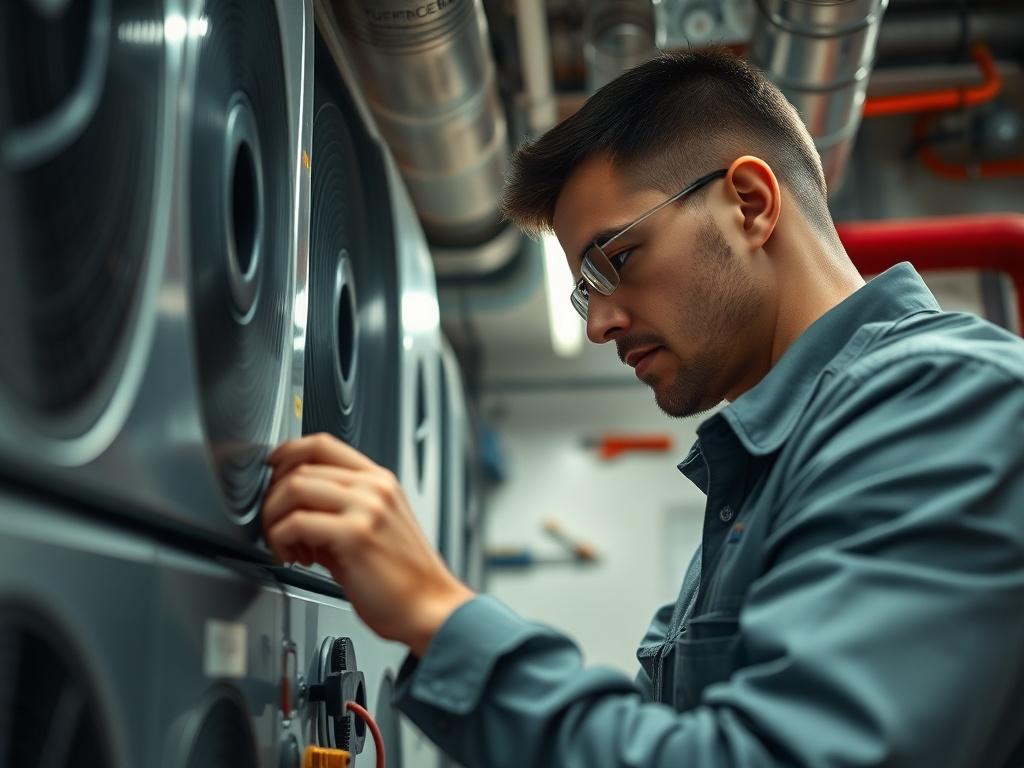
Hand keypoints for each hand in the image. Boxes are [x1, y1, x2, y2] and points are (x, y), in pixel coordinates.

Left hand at [262, 433, 474, 655]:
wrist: (431, 609)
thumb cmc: (403, 580)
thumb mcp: (373, 530)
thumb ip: (336, 512)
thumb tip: (293, 509)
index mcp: (378, 481)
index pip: (322, 444)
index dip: (287, 454)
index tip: (271, 472)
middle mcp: (373, 487)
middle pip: (301, 465)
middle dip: (274, 497)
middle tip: (276, 527)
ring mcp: (366, 507)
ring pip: (293, 488)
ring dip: (274, 518)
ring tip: (286, 546)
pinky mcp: (354, 534)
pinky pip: (295, 523)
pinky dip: (281, 540)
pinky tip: (296, 559)